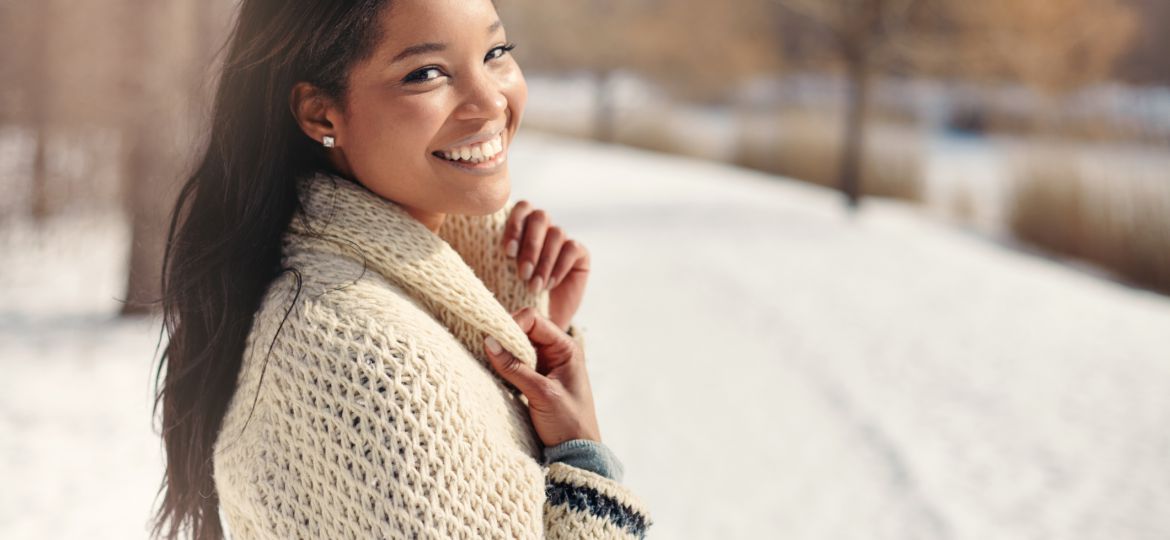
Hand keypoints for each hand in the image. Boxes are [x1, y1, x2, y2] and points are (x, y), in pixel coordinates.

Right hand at [483, 307, 600, 446]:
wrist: (578, 452)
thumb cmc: (568, 422)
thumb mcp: (541, 393)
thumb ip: (515, 367)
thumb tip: (489, 342)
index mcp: (566, 348)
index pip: (534, 320)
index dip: (512, 324)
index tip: (493, 339)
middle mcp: (556, 351)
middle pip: (523, 329)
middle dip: (504, 337)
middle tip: (486, 350)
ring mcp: (545, 365)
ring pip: (517, 346)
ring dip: (503, 352)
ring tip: (489, 361)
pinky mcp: (535, 379)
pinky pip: (515, 363)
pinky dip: (504, 365)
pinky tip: (495, 372)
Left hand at [502, 201, 589, 331]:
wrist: (541, 321)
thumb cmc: (514, 297)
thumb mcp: (499, 277)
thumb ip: (495, 258)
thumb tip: (476, 245)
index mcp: (522, 226)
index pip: (521, 208)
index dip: (515, 225)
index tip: (507, 252)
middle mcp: (543, 228)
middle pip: (540, 217)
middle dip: (530, 245)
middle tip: (522, 273)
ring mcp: (562, 240)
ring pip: (556, 233)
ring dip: (544, 261)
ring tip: (534, 286)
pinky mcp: (580, 253)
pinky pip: (572, 248)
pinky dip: (559, 267)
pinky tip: (549, 285)